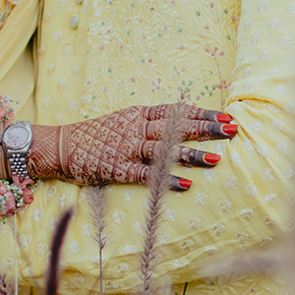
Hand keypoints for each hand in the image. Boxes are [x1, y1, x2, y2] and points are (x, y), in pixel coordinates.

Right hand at [27, 104, 236, 187]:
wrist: (62, 146)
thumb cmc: (96, 135)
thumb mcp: (124, 120)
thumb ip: (149, 123)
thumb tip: (180, 123)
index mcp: (139, 114)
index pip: (177, 110)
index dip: (203, 113)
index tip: (226, 116)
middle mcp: (136, 128)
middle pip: (177, 126)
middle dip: (207, 128)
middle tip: (232, 130)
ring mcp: (128, 148)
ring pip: (166, 149)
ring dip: (192, 155)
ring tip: (217, 159)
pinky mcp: (118, 168)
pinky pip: (146, 174)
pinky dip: (166, 179)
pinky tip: (185, 184)